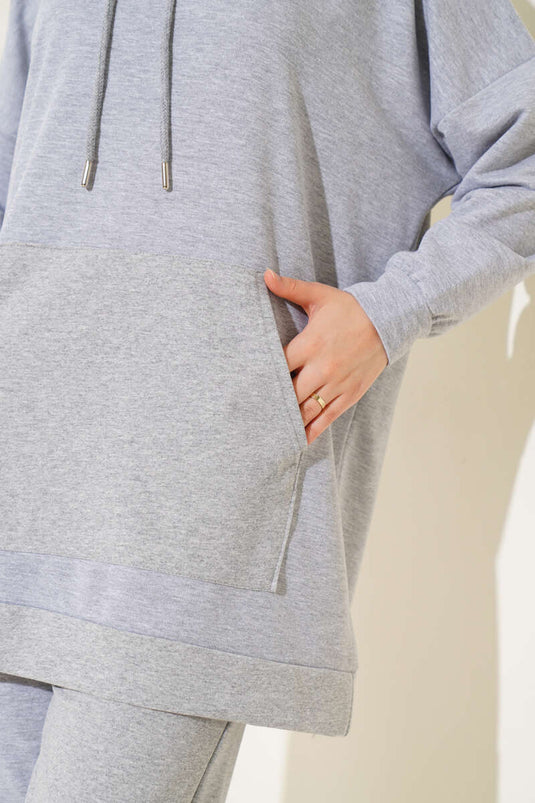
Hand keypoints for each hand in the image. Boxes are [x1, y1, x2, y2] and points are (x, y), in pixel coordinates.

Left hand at [264, 269, 387, 445]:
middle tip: (252, 413)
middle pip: (289, 393)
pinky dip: (312, 430)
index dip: (262, 376)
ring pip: (307, 410)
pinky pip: (327, 417)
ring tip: (270, 431)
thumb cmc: (351, 309)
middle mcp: (322, 368)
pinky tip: (298, 440)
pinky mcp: (349, 394)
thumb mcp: (320, 296)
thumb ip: (290, 288)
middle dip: (272, 402)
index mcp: (310, 344)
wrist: (390, 320)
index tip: (245, 385)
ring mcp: (337, 384)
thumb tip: (264, 275)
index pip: (279, 366)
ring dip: (289, 421)